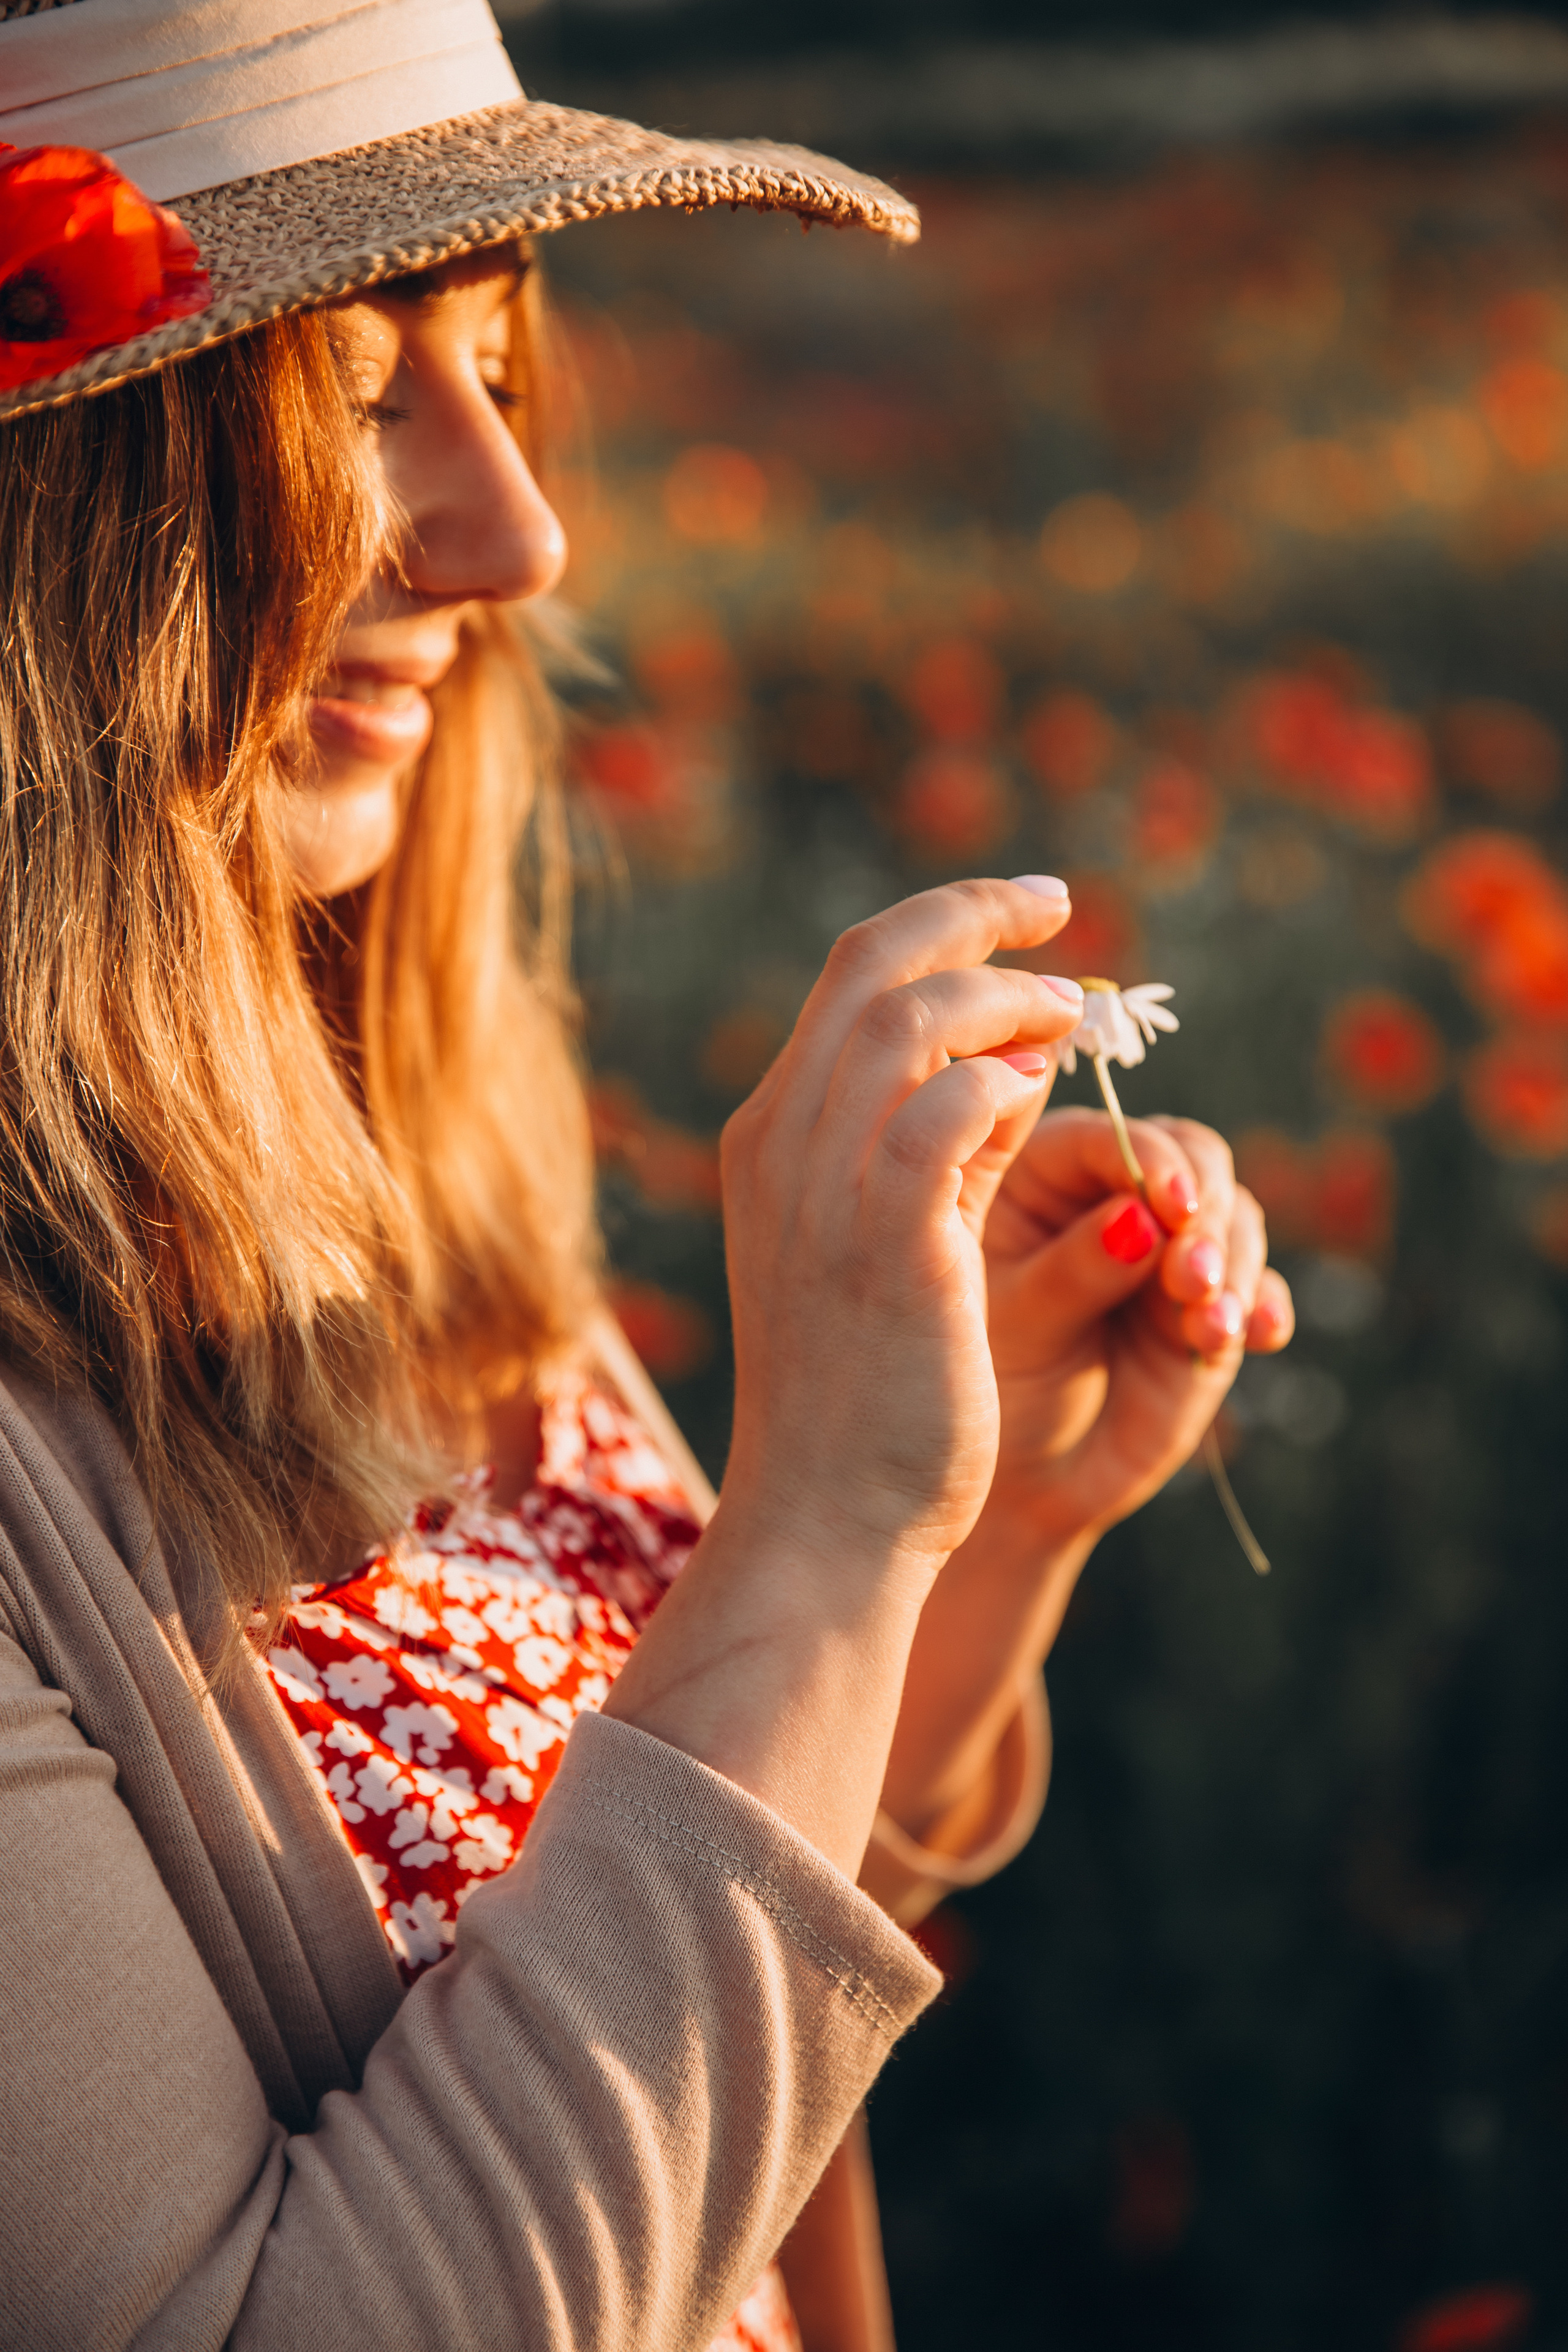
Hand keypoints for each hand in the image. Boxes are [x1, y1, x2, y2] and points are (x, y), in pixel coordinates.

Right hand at [717, 878, 1085, 1577]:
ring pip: (914, 1018)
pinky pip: (954, 1106)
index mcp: (771, 1140)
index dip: (941, 930)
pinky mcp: (888, 1237)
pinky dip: (1010, 1080)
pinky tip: (1053, 1094)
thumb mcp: (887, 1245)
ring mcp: (824, 1187)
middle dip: (974, 915)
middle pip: (872, 966)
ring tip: (1077, 1015)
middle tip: (1059, 906)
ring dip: (1011, 999)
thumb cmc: (864, 1399)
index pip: (849, 983)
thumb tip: (1015, 1064)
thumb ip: (938, 1150)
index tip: (1022, 923)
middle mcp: (782, 1145)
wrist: (825, 1522)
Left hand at [981, 1106, 1294, 1549]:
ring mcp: (1171, 1248)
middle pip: (1191, 1160)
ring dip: (1235, 1263)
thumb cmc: (992, 1379)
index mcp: (1044, 1175)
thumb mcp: (1016, 1322)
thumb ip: (1072, 1269)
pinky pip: (1254, 1289)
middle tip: (1193, 1275)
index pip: (1106, 1137)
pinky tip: (1259, 1335)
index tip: (1173, 1203)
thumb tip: (1139, 1219)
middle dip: (1206, 1212)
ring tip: (1210, 1325)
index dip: (1149, 1161)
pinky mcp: (1209, 1303)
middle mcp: (1115, 1196)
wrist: (1020, 1476)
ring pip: (1233, 1218)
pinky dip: (1261, 1306)